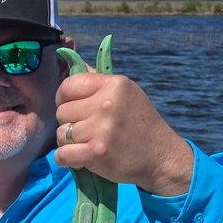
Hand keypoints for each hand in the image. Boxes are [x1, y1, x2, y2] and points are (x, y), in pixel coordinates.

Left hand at [55, 71, 193, 195]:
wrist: (161, 157)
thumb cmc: (140, 125)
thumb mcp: (126, 93)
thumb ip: (99, 82)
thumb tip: (73, 64)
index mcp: (113, 84)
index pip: (68, 86)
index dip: (64, 99)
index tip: (74, 109)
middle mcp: (106, 103)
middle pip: (62, 112)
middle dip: (70, 123)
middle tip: (88, 131)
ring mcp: (101, 128)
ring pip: (61, 134)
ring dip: (70, 143)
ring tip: (88, 144)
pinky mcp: (96, 152)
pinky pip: (62, 154)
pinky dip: (67, 159)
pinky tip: (81, 158)